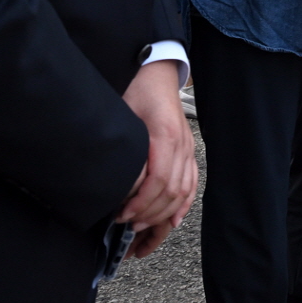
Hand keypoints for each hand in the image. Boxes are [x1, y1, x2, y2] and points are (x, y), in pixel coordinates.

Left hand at [116, 60, 196, 258]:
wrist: (157, 73)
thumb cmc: (138, 90)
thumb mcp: (123, 114)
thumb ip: (122, 147)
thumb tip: (109, 180)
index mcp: (166, 136)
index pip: (159, 180)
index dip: (141, 203)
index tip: (122, 216)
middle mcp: (182, 145)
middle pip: (172, 191)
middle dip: (150, 215)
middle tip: (127, 228)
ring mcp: (188, 148)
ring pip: (184, 191)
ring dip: (164, 215)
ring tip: (144, 230)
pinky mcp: (189, 151)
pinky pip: (192, 183)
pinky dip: (183, 204)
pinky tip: (173, 220)